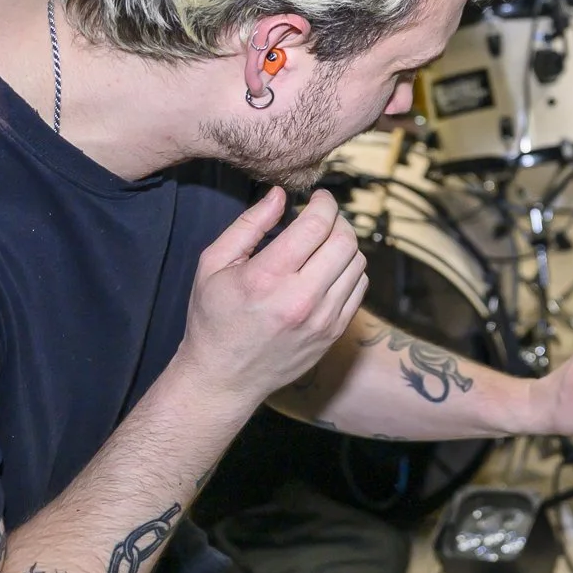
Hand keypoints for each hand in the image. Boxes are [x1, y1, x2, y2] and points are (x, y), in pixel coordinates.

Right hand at [178, 188, 367, 399]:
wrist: (225, 377)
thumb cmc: (214, 317)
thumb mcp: (214, 265)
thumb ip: (248, 225)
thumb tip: (280, 195)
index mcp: (267, 278)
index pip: (316, 226)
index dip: (324, 203)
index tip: (318, 197)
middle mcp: (301, 299)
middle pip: (345, 241)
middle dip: (337, 219)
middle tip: (322, 217)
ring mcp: (323, 319)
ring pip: (357, 263)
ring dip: (345, 244)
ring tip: (323, 242)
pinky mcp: (334, 333)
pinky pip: (359, 288)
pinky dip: (349, 270)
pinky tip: (328, 269)